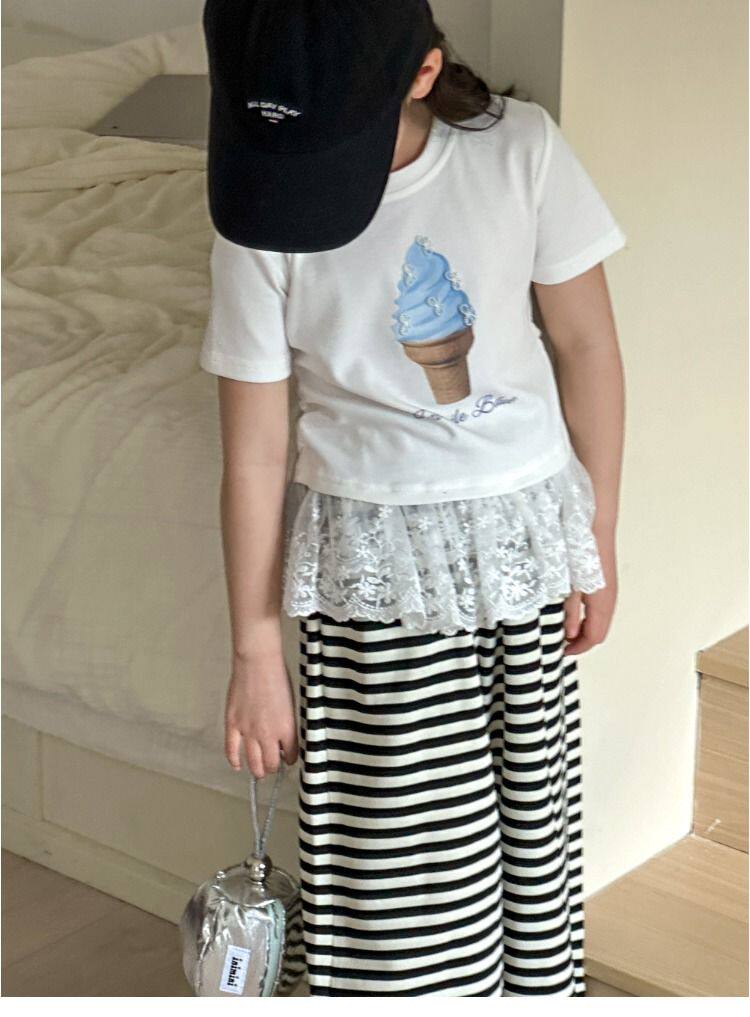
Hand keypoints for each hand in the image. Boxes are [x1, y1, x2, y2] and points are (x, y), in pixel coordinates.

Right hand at [224, 648, 298, 777]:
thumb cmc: (277, 676)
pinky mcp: (233, 724)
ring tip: (259, 772)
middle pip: (271, 763)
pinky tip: (237, 765)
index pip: (290, 754)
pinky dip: (234, 760)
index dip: (290, 758)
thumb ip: (289, 723)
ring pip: (252, 762)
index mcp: (286, 728)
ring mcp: (248, 731)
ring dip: (257, 770)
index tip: (288, 758)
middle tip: (273, 767)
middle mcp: (268, 734)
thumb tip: (287, 735)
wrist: (258, 662)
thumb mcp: (292, 703)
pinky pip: (231, 749)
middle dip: (273, 767)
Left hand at [562, 525, 617, 655]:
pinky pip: (600, 609)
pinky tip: (573, 612)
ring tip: (564, 629)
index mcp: (601, 603)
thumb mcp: (569, 584)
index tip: (562, 651)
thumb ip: (569, 610)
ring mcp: (609, 592)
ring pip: (600, 621)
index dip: (578, 648)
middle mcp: (609, 600)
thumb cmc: (580, 550)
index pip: (594, 637)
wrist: (594, 523)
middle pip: (599, 632)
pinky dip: (588, 617)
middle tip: (561, 643)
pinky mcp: (605, 584)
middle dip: (581, 641)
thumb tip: (569, 634)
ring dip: (584, 629)